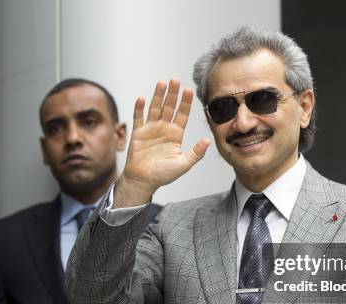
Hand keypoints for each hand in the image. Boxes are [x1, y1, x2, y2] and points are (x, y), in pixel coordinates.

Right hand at [114, 79, 209, 207]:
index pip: (183, 114)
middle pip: (169, 107)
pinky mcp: (138, 133)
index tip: (189, 90)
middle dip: (173, 94)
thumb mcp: (183, 164)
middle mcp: (164, 128)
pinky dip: (139, 108)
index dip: (186, 103)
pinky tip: (141, 98)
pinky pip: (138, 118)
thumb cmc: (163, 175)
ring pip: (155, 108)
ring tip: (161, 83)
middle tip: (175, 80)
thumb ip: (196, 153)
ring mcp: (151, 129)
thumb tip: (207, 141)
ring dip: (158, 96)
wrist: (143, 180)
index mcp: (176, 134)